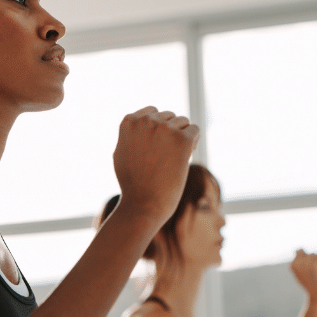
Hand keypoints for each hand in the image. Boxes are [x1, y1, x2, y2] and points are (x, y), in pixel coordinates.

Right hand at [112, 107, 199, 226]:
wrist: (142, 204)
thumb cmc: (132, 184)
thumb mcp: (122, 152)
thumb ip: (131, 134)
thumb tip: (139, 120)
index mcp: (129, 121)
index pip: (153, 112)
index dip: (158, 130)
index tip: (156, 147)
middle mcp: (146, 120)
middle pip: (169, 117)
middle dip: (170, 134)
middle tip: (164, 158)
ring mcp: (164, 128)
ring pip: (183, 123)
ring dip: (181, 139)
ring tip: (172, 160)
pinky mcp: (182, 139)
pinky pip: (195, 131)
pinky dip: (193, 144)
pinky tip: (184, 158)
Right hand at [289, 251, 316, 300]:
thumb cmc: (311, 284)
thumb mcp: (301, 271)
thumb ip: (299, 260)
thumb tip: (297, 250)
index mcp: (292, 265)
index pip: (300, 252)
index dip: (307, 261)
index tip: (307, 272)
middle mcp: (297, 263)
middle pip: (309, 253)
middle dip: (314, 261)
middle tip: (313, 273)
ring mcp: (305, 264)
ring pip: (316, 254)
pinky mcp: (315, 264)